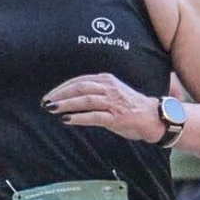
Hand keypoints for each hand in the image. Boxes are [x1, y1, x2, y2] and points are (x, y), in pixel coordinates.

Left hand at [42, 73, 162, 141]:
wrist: (154, 117)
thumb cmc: (131, 107)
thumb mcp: (112, 93)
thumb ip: (95, 92)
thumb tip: (71, 98)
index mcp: (106, 80)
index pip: (79, 80)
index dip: (61, 87)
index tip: (49, 95)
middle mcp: (109, 88)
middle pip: (79, 87)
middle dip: (59, 95)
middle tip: (45, 103)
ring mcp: (113, 102)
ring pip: (85, 100)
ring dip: (66, 104)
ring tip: (51, 109)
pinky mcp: (117, 117)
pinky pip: (94, 116)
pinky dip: (79, 117)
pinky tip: (66, 120)